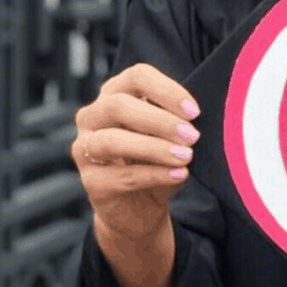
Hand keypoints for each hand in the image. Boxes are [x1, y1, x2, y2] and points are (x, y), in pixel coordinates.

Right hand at [71, 64, 200, 286]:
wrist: (139, 210)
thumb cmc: (158, 161)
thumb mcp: (170, 136)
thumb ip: (179, 121)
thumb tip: (200, 116)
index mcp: (115, 94)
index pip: (136, 76)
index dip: (166, 90)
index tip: (194, 111)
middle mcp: (92, 117)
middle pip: (119, 105)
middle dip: (160, 120)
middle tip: (192, 135)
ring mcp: (85, 149)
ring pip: (113, 140)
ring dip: (154, 147)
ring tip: (186, 156)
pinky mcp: (91, 182)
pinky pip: (120, 175)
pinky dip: (153, 174)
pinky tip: (178, 174)